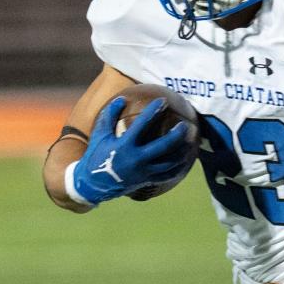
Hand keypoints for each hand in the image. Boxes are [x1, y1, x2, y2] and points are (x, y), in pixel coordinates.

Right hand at [69, 97, 193, 205]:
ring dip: (181, 152)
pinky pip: (167, 175)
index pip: (142, 124)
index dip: (153, 111)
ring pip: (169, 163)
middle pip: (163, 146)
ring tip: (189, 142)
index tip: (163, 101)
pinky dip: (177, 168)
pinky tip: (185, 160)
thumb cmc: (96, 156)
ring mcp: (143, 172)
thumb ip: (109, 116)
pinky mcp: (147, 181)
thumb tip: (121, 98)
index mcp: (125, 145)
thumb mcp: (100, 135)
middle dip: (176, 135)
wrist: (93, 185)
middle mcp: (136, 159)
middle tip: (184, 125)